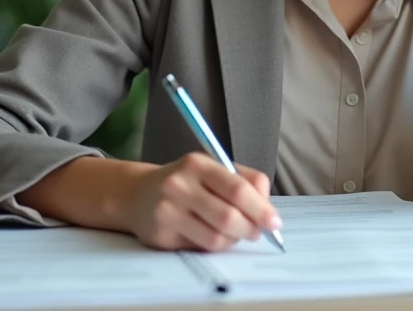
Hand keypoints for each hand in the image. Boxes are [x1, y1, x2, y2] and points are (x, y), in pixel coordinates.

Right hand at [122, 152, 280, 251]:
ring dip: (233, 239)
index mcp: (198, 164)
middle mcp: (180, 185)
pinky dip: (214, 246)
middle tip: (257, 232)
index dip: (261, 208)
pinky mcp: (161, 234)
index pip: (237, 188)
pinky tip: (211, 235)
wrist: (137, 194)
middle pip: (228, 216)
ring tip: (234, 233)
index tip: (274, 222)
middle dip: (250, 228)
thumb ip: (245, 180)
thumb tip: (268, 208)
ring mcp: (167, 211)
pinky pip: (200, 247)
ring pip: (216, 237)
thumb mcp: (213, 170)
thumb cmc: (186, 182)